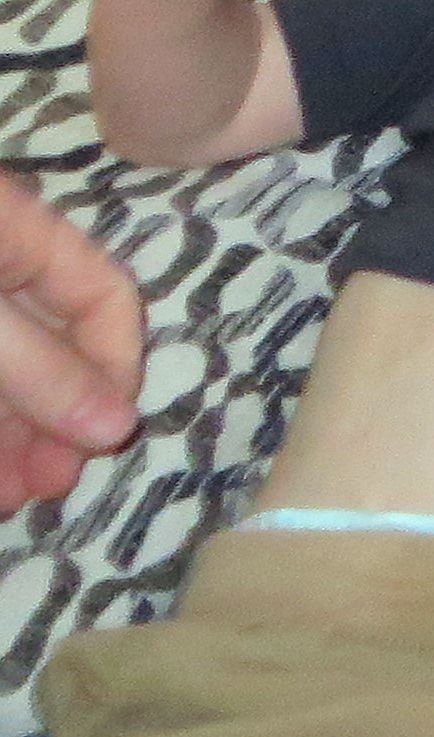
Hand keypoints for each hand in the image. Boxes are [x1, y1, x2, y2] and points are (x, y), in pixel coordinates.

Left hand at [0, 173, 139, 506]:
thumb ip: (41, 373)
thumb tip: (119, 430)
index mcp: (20, 233)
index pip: (103, 298)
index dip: (113, 369)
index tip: (102, 438)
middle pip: (47, 349)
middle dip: (53, 421)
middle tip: (51, 487)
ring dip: (10, 440)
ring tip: (6, 503)